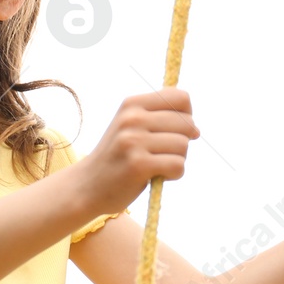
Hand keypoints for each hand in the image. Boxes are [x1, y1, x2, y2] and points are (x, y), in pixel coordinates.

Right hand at [77, 88, 200, 215]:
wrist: (88, 186)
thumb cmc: (117, 156)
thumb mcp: (130, 126)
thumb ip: (158, 117)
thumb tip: (196, 128)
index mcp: (132, 104)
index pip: (181, 97)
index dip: (186, 115)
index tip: (175, 131)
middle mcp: (132, 118)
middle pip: (187, 123)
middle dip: (183, 141)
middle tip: (163, 153)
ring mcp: (133, 141)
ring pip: (183, 146)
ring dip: (177, 159)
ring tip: (157, 165)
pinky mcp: (138, 164)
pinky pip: (177, 165)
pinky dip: (174, 174)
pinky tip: (157, 176)